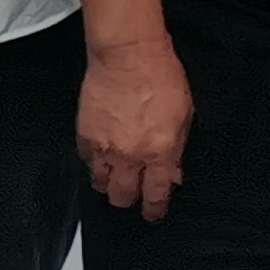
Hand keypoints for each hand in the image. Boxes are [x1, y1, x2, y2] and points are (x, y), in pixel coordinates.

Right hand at [80, 36, 193, 220]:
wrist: (127, 55)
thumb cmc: (162, 77)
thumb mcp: (184, 113)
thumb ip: (177, 148)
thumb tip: (173, 174)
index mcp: (160, 152)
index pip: (155, 194)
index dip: (154, 209)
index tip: (153, 214)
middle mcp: (130, 157)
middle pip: (122, 197)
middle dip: (128, 199)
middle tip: (133, 193)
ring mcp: (104, 148)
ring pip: (100, 184)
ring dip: (109, 184)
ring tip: (115, 176)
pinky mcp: (85, 136)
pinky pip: (87, 161)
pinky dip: (94, 162)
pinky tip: (102, 154)